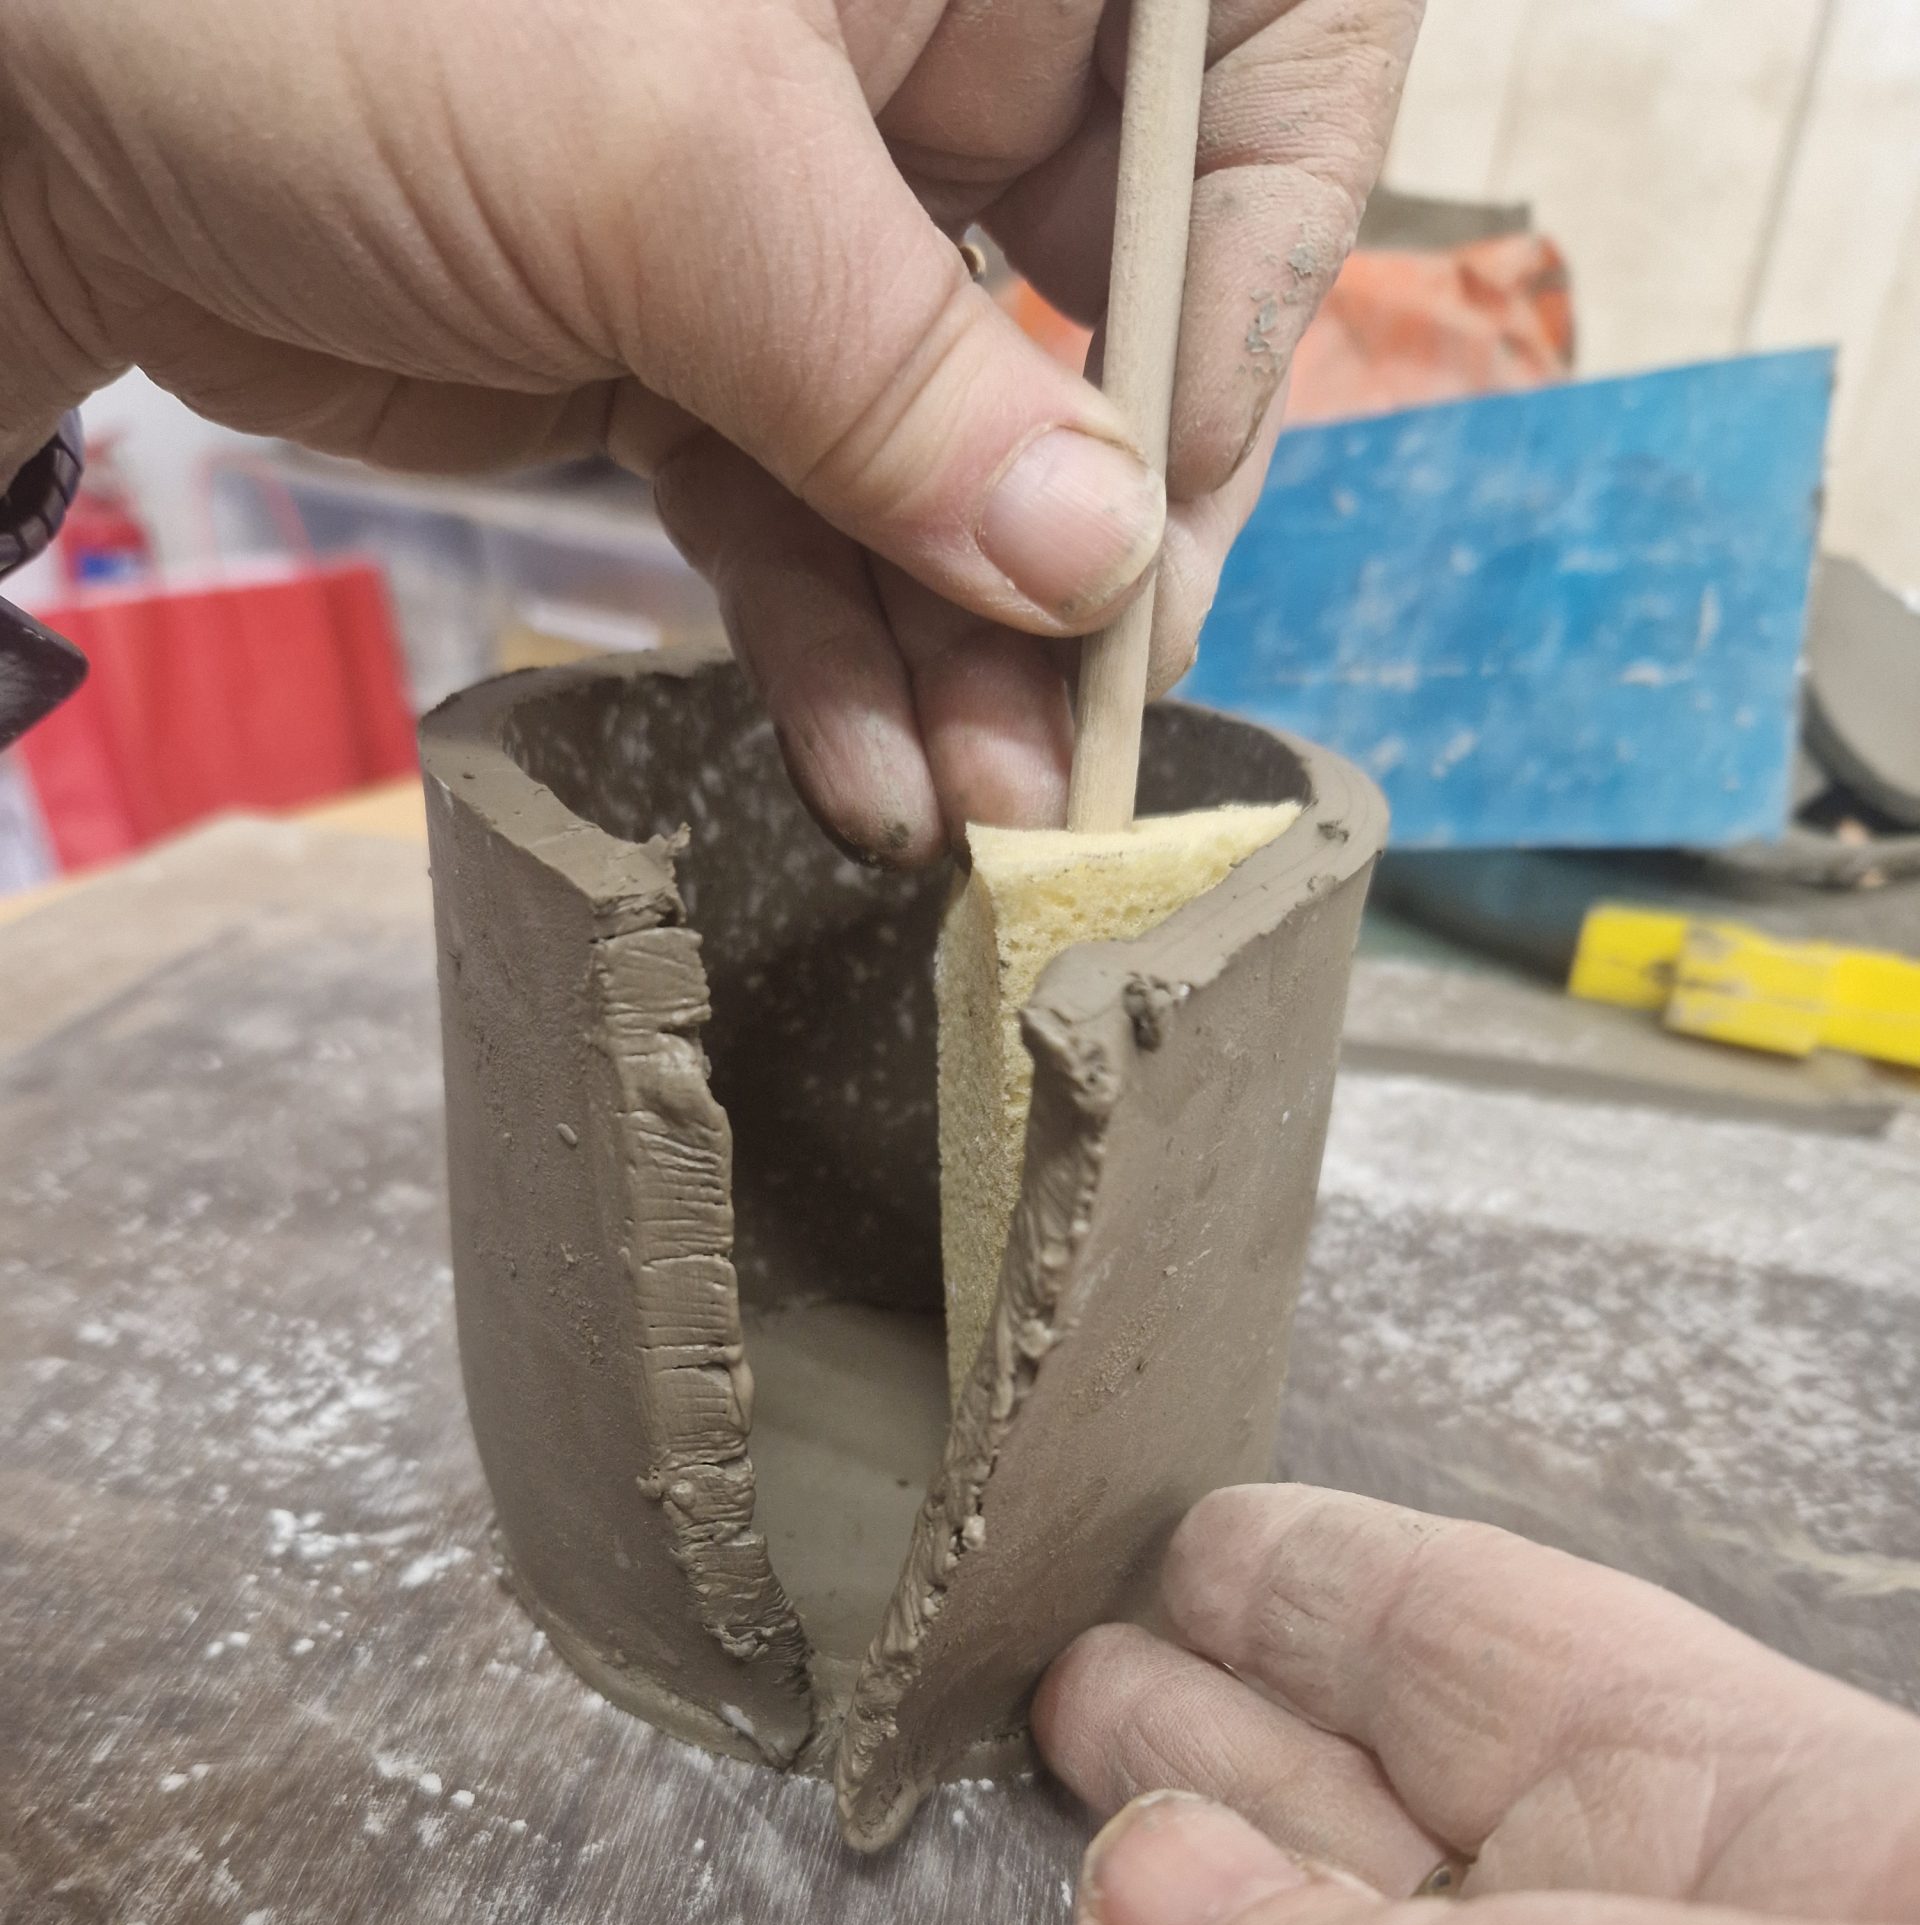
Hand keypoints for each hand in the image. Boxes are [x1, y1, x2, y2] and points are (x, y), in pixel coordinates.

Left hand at [0, 0, 1417, 862]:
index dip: (1260, 264)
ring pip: (959, 447)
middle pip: (1116, 300)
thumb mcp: (671, 171)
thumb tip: (1102, 568)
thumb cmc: (331, 3)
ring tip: (990, 814)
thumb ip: (908, 384)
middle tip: (1098, 722)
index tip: (1174, 463)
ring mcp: (806, 207)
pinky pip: (817, 511)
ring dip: (976, 648)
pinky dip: (842, 646)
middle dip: (1102, 532)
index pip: (1255, 57)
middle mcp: (920, 43)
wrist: (33, 100)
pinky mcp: (694, 344)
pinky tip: (870, 776)